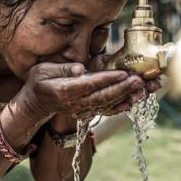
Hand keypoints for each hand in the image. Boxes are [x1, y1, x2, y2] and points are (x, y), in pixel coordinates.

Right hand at [15, 62, 144, 118]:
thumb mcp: (43, 70)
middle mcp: (76, 103)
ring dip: (127, 97)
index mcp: (65, 91)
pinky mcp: (88, 112)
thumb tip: (80, 68)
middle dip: (123, 88)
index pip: (90, 84)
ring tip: (143, 88)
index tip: (123, 72)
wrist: (37, 103)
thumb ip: (62, 69)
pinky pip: (108, 110)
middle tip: (139, 79)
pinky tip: (136, 100)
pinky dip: (123, 106)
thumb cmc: (39, 82)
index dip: (107, 79)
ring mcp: (83, 110)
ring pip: (109, 104)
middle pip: (103, 96)